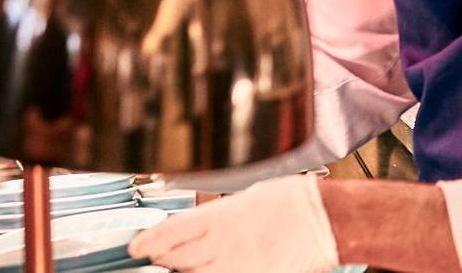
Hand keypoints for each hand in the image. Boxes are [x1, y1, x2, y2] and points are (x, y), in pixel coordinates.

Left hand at [130, 175, 339, 272]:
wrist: (325, 219)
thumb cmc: (294, 200)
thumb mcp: (248, 196)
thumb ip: (219, 215)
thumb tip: (200, 224)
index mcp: (218, 218)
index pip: (168, 233)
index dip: (147, 242)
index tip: (137, 246)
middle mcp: (220, 245)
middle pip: (174, 260)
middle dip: (164, 258)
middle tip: (160, 255)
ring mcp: (234, 267)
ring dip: (183, 270)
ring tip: (183, 265)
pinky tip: (211, 270)